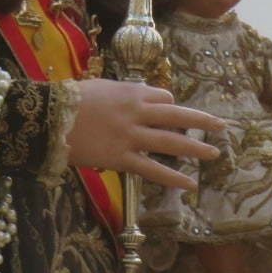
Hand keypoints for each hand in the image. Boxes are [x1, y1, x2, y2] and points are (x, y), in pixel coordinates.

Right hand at [67, 79, 223, 189]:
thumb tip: (138, 98)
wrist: (49, 118)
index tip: (173, 113)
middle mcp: (137, 113)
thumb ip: (122, 94)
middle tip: (222, 127)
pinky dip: (173, 178)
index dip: (172, 105)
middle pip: (178, 116)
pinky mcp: (122, 159)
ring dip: (196, 149)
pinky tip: (189, 184)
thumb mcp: (101, 88)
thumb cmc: (70, 100)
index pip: (164, 98)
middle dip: (202, 121)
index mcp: (132, 93)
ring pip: (171, 142)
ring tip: (214, 154)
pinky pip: (153, 169)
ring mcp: (131, 137)